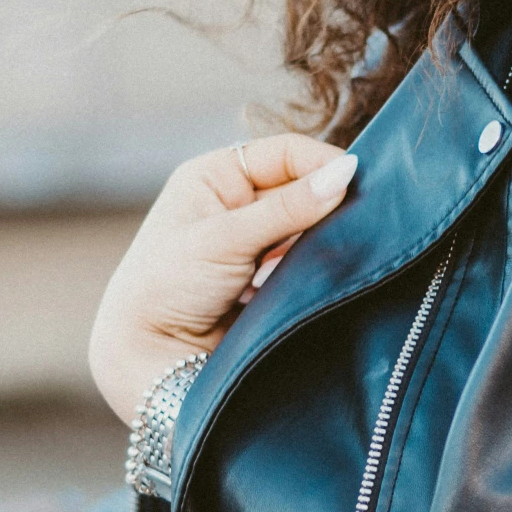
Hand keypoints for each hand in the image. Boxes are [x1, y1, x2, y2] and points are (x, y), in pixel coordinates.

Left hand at [88, 135, 357, 422]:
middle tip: (362, 218)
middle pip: (301, 188)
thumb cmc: (166, 286)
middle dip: (327, 203)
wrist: (148, 358)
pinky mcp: (268, 278)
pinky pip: (306, 259)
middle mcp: (236, 202)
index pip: (286, 152)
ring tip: (339, 249)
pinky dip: (316, 264)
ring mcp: (254, 241)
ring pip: (308, 226)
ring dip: (322, 237)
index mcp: (215, 176)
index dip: (323, 162)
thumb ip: (288, 208)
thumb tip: (346, 173)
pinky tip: (322, 273)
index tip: (359, 181)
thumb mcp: (225, 239)